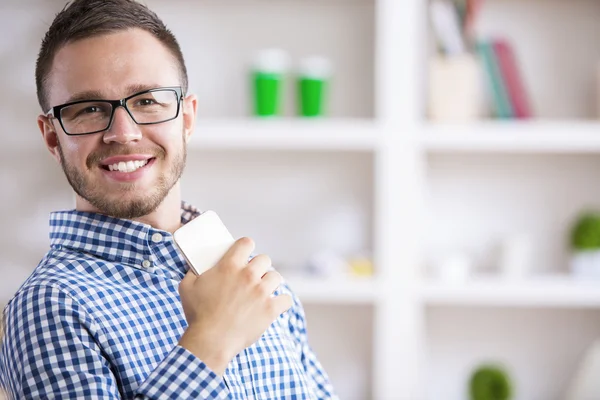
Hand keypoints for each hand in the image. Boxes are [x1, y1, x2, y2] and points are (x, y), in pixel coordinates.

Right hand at [178, 237, 292, 375]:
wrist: (211, 341)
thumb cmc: (198, 315)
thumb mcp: (187, 287)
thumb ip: (192, 272)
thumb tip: (195, 265)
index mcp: (229, 266)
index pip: (246, 243)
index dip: (246, 246)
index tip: (245, 253)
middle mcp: (248, 275)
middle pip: (265, 259)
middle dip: (259, 266)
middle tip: (253, 276)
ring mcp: (261, 292)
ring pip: (276, 277)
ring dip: (270, 283)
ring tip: (262, 291)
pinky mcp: (270, 309)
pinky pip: (286, 299)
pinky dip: (282, 302)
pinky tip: (275, 305)